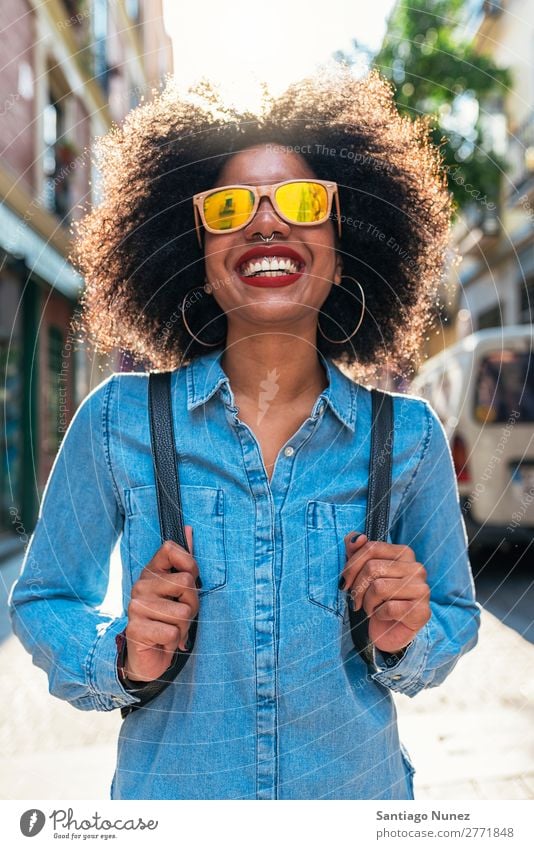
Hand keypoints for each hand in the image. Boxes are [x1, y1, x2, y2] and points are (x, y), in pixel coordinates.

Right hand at [123, 526, 200, 682]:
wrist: (149, 657)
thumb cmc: (168, 619)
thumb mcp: (180, 590)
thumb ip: (184, 560)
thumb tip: (189, 529)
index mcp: (151, 572)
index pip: (171, 548)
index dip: (189, 565)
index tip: (187, 583)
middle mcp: (140, 585)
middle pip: (186, 583)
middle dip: (192, 605)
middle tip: (180, 616)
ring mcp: (136, 607)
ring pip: (183, 611)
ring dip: (184, 627)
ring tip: (170, 630)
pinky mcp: (136, 629)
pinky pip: (173, 631)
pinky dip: (174, 641)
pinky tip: (162, 641)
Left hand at [339, 532, 430, 653]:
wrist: (391, 632)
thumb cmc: (377, 599)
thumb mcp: (362, 572)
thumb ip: (356, 551)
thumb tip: (357, 538)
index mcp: (404, 553)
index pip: (371, 548)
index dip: (351, 565)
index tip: (345, 582)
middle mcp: (416, 568)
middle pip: (372, 568)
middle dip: (357, 588)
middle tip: (357, 600)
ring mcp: (422, 589)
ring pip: (378, 587)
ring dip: (367, 603)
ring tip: (371, 608)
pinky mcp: (421, 611)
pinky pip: (388, 608)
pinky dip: (379, 614)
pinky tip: (383, 616)